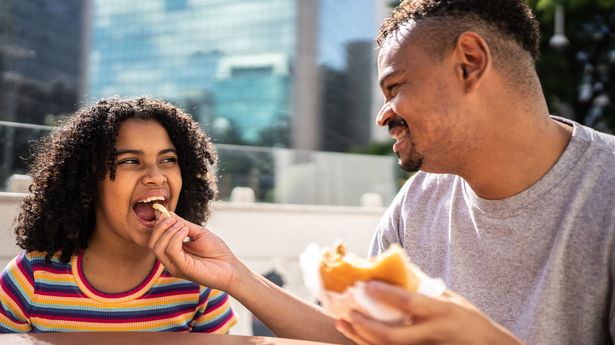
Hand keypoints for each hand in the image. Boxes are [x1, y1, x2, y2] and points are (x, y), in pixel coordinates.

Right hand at [148, 212, 239, 291]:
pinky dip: (176, 237)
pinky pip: (171, 251)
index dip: (158, 224)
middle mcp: (171, 261)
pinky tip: (186, 231)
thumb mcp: (198, 233)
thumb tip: (168, 213)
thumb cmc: (217, 251)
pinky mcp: (183, 268)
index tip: (166, 213)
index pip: (156, 239)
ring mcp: (175, 266)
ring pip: (158, 247)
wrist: (231, 267)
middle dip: (160, 227)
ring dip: (168, 231)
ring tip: (183, 226)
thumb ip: (183, 224)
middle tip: (172, 219)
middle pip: (153, 244)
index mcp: (174, 253)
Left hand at [336, 281, 522, 344]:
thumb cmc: (470, 321)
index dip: (387, 294)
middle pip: (394, 336)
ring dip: (362, 338)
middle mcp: (433, 334)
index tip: (367, 284)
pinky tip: (357, 335)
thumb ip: (427, 287)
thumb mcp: (452, 299)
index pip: (410, 303)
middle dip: (368, 326)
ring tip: (344, 323)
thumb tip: (401, 267)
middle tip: (351, 311)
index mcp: (442, 312)